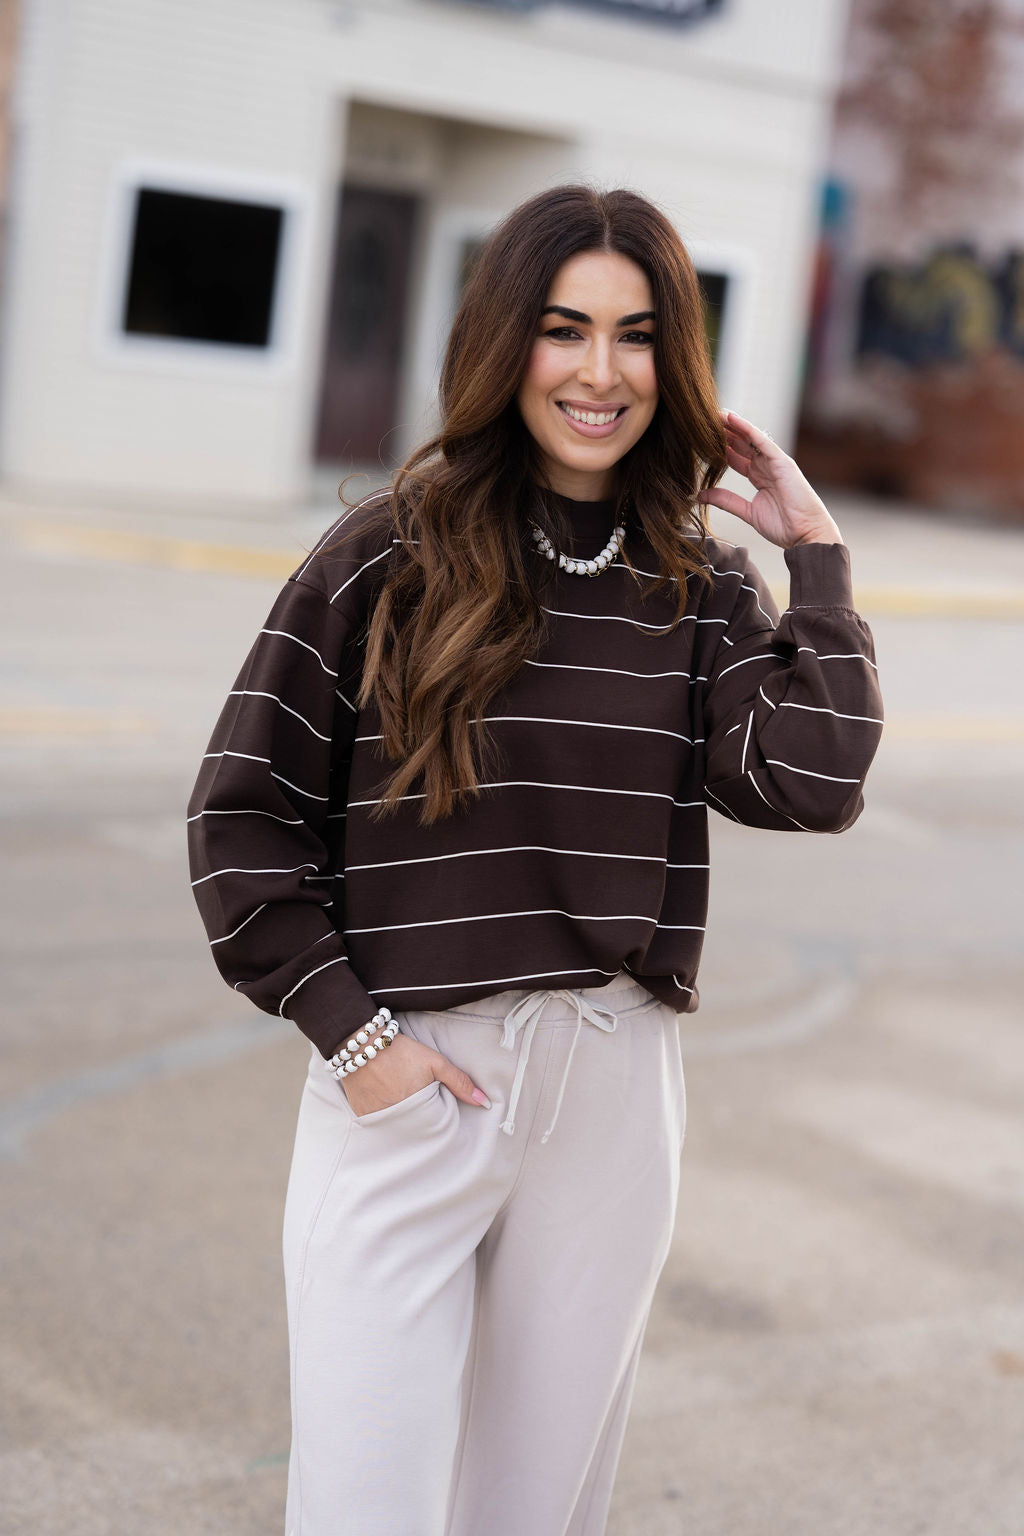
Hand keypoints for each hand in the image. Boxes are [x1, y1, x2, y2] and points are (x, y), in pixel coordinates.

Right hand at [340, 1030, 490, 1115]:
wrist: (362, 1043)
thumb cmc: (401, 1051)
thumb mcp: (435, 1062)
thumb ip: (459, 1082)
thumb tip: (483, 1102)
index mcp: (416, 1109)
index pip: (433, 1125)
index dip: (436, 1115)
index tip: (434, 1104)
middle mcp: (396, 1118)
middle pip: (414, 1127)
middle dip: (419, 1117)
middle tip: (413, 1095)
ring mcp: (377, 1118)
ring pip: (396, 1125)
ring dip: (401, 1116)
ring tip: (399, 1094)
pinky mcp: (363, 1115)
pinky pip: (378, 1121)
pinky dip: (384, 1113)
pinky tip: (385, 1097)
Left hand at [697, 410, 843, 549]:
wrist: (806, 535)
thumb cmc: (784, 526)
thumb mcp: (747, 512)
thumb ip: (726, 501)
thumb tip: (701, 495)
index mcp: (760, 478)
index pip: (736, 457)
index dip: (720, 447)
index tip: (701, 439)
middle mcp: (767, 467)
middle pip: (741, 445)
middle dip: (724, 432)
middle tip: (703, 419)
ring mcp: (775, 462)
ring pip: (750, 439)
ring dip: (732, 425)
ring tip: (714, 413)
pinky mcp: (782, 462)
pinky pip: (762, 441)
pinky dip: (747, 429)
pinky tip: (732, 419)